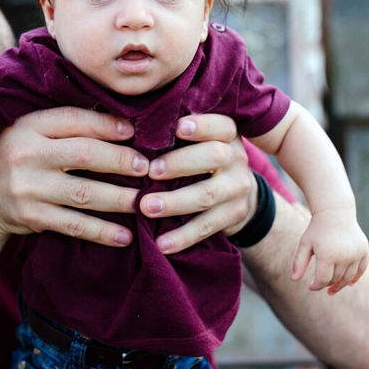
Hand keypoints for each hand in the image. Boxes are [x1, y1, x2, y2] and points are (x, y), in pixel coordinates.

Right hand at [0, 107, 147, 246]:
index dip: (107, 125)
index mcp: (27, 124)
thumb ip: (62, 122)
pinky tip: (125, 236)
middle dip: (121, 161)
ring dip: (119, 199)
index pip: (74, 120)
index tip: (133, 131)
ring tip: (144, 201)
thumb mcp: (28, 129)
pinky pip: (74, 225)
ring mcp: (27, 188)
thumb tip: (119, 119)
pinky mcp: (30, 216)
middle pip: (84, 154)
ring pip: (83, 193)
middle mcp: (25, 154)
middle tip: (147, 167)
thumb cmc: (16, 154)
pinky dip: (102, 232)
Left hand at [139, 114, 256, 253]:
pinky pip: (207, 227)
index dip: (201, 126)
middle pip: (214, 156)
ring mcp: (238, 187)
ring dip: (175, 202)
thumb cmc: (200, 157)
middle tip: (151, 172)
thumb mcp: (199, 140)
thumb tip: (131, 126)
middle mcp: (236, 157)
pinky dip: (183, 237)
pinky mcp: (234, 215)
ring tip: (146, 207)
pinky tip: (161, 243)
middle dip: (180, 163)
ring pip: (207, 195)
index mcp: (226, 134)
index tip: (178, 128)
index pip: (220, 125)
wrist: (236, 192)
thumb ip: (176, 135)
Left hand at [291, 208, 368, 293]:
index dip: (316, 285)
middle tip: (320, 284)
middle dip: (327, 283)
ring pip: (348, 277)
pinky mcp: (364, 251)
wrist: (335, 212)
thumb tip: (294, 280)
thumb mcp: (305, 243)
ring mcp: (356, 254)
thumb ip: (299, 262)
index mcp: (327, 255)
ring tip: (332, 289)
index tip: (310, 286)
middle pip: (335, 279)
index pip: (323, 279)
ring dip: (340, 284)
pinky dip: (355, 278)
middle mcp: (344, 256)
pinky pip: (361, 270)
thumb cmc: (317, 229)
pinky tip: (349, 283)